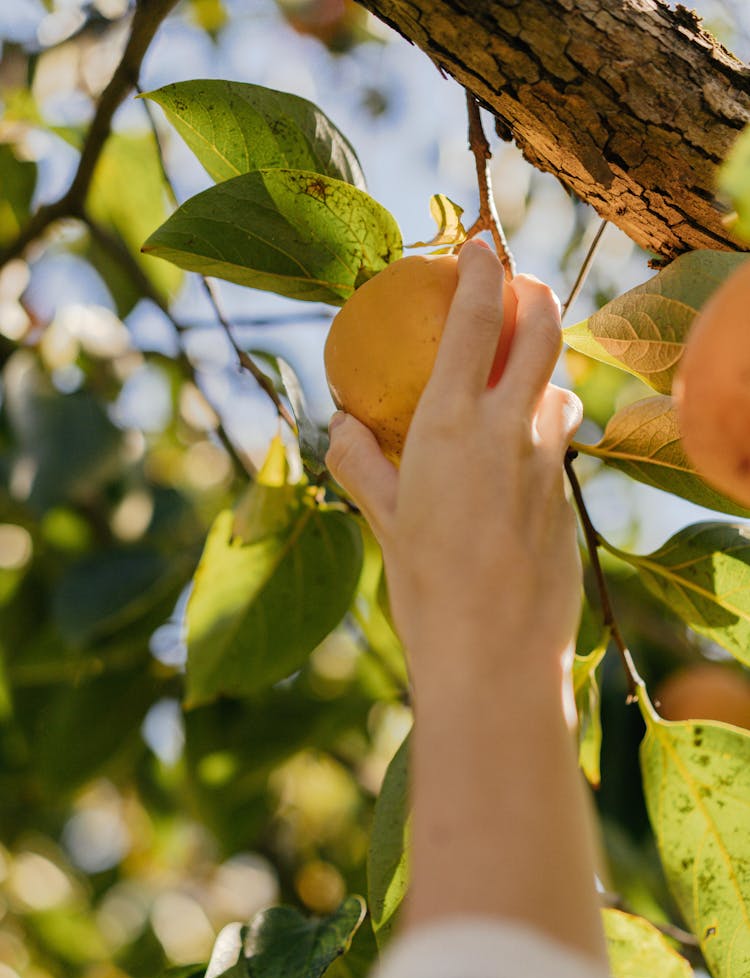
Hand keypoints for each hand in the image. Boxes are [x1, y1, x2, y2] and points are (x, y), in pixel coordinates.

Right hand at [326, 240, 582, 687]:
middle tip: (515, 286)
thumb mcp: (381, 521)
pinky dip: (543, 421)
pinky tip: (517, 451)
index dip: (485, 268)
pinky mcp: (567, 494)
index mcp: (453, 424)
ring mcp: (549, 461)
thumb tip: (344, 423)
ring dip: (541, 366)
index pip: (480, 317)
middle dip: (534, 291)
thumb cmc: (426, 589)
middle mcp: (512, 429)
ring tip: (511, 378)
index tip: (478, 245)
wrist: (494, 655)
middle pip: (545, 327)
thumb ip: (360, 461)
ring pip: (559, 383)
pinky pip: (561, 437)